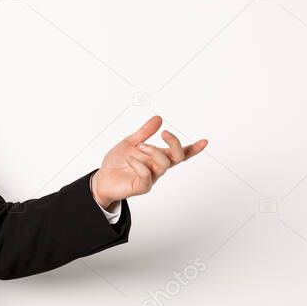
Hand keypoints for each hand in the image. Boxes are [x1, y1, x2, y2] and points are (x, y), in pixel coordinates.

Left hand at [91, 115, 207, 207]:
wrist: (102, 179)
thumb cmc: (117, 163)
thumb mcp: (130, 143)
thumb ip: (144, 132)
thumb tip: (158, 118)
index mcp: (156, 157)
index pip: (179, 153)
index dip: (193, 149)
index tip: (204, 141)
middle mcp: (157, 167)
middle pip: (178, 157)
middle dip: (175, 144)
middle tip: (164, 133)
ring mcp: (151, 178)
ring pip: (164, 164)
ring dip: (153, 151)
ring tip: (140, 147)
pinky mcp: (141, 186)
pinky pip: (147, 175)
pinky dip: (139, 164)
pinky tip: (130, 159)